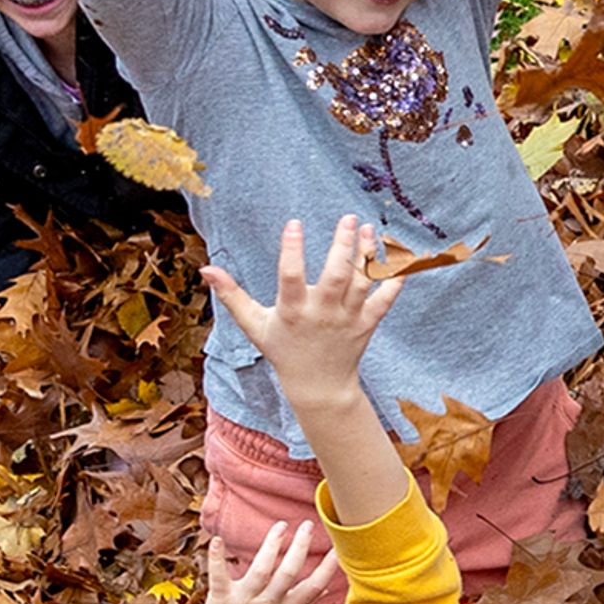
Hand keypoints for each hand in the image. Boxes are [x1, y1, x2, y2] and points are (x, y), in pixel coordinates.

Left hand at [188, 517, 339, 603]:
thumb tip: (324, 589)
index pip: (310, 589)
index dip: (326, 570)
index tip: (340, 550)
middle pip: (287, 575)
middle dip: (300, 549)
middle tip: (310, 525)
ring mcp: (242, 602)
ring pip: (261, 571)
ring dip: (271, 547)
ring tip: (281, 526)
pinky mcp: (219, 599)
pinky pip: (218, 578)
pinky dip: (217, 560)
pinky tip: (217, 541)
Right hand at [203, 216, 402, 406]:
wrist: (318, 385)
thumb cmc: (283, 349)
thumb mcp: (254, 325)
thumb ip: (231, 295)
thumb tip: (205, 268)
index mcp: (292, 311)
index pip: (290, 276)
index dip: (291, 250)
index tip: (294, 223)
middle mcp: (322, 314)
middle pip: (335, 276)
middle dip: (342, 246)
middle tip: (347, 217)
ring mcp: (347, 319)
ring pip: (362, 283)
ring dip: (367, 256)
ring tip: (367, 229)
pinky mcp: (367, 324)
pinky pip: (385, 300)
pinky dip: (394, 281)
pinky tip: (398, 258)